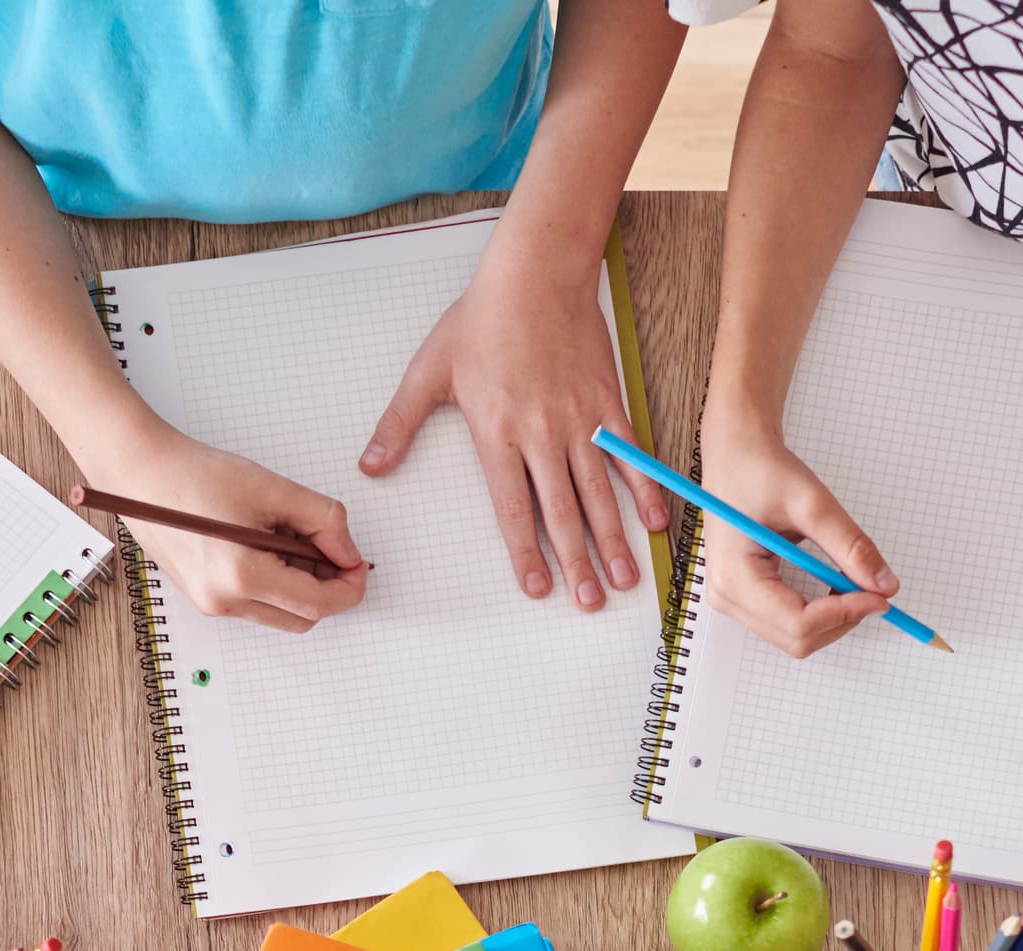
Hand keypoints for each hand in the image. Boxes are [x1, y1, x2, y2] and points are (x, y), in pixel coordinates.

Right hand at [93, 424, 367, 633]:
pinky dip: (275, 582)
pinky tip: (266, 544)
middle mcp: (224, 601)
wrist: (142, 472)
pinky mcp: (205, 598)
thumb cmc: (196, 475)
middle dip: (327, 588)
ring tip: (289, 537)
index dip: (349, 587)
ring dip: (300, 585)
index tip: (359, 564)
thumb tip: (349, 552)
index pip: (317, 604)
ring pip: (280, 614)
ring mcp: (212, 605)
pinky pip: (257, 604)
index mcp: (242, 576)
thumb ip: (323, 521)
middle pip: (302, 618)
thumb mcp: (273, 489)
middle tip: (331, 546)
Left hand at [361, 261, 666, 614]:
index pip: (512, 509)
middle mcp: (541, 435)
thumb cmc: (481, 320)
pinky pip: (629, 454)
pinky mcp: (606, 402)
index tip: (537, 588)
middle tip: (589, 604)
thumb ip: (399, 425)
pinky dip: (644, 488)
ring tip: (625, 580)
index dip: (526, 553)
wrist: (535, 273)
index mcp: (497, 433)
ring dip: (613, 540)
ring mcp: (578, 420)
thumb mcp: (428, 372)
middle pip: (562, 513)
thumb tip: (369, 467)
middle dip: (576, 564)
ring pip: (598, 492)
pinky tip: (654, 522)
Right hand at [682, 411, 890, 658]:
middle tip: (873, 590)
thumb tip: (884, 585)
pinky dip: (820, 612)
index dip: (845, 614)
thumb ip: (850, 546)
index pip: (798, 622)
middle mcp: (727, 596)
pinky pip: (787, 622)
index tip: (880, 595)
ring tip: (852, 582)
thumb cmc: (761, 470)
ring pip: (794, 637)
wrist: (735, 454)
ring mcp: (733, 600)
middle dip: (841, 620)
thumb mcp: (812, 503)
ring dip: (832, 618)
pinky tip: (833, 584)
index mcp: (735, 576)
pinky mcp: (744, 596)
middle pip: (797, 639)